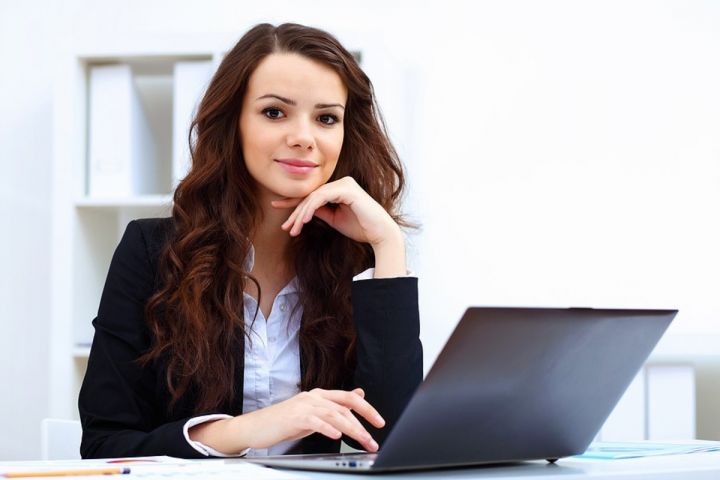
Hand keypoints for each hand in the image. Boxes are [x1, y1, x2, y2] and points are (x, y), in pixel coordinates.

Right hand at [242, 387, 383, 451]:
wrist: (255, 426)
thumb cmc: (284, 421)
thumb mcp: (314, 412)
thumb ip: (335, 405)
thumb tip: (359, 393)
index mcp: (320, 395)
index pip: (349, 398)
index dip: (367, 408)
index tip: (380, 422)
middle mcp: (313, 397)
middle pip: (345, 406)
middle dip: (363, 424)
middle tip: (373, 440)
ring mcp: (304, 405)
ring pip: (334, 414)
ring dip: (351, 429)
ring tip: (362, 441)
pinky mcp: (294, 417)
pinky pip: (315, 421)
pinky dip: (327, 428)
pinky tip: (337, 436)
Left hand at [271, 176, 400, 247]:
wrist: (380, 234)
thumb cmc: (360, 227)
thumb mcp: (334, 219)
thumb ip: (320, 211)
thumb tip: (303, 210)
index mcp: (339, 188)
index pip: (313, 195)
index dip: (294, 202)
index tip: (277, 207)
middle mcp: (342, 183)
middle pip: (311, 196)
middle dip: (295, 212)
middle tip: (285, 227)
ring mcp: (344, 184)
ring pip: (314, 197)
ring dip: (301, 214)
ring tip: (293, 228)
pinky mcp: (347, 189)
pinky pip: (322, 198)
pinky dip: (311, 209)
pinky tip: (304, 220)